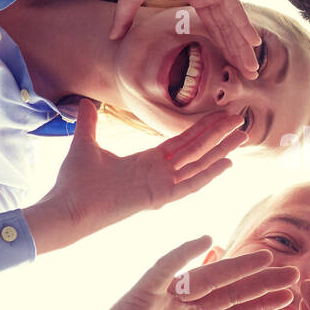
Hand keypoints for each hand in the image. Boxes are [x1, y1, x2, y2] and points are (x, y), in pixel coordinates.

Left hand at [25, 100, 244, 253]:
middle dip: (219, 135)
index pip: (182, 142)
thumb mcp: (85, 144)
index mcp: (146, 162)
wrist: (66, 207)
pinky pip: (189, 185)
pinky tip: (227, 164)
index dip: (202, 128)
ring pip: (199, 164)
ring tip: (242, 136)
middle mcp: (158, 174)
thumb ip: (90, 124)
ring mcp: (160, 186)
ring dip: (222, 151)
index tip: (220, 115)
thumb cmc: (74, 183)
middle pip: (197, 151)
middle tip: (240, 120)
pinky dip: (209, 175)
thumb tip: (85, 103)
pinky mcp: (157, 197)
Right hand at [58, 237, 297, 309]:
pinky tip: (207, 241)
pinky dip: (183, 255)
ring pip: (206, 280)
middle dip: (261, 282)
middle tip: (295, 270)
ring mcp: (160, 304)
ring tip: (268, 257)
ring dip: (237, 268)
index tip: (291, 296)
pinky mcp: (138, 299)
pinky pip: (163, 272)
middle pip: (229, 292)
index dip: (261, 303)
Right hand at [105, 0, 258, 75]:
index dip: (220, 47)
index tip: (230, 68)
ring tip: (253, 66)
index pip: (211, 26)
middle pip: (225, 27)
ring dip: (243, 43)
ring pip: (232, 19)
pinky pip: (233, 4)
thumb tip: (112, 38)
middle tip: (249, 75)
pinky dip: (243, 23)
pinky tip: (253, 40)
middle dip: (236, 51)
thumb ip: (127, 19)